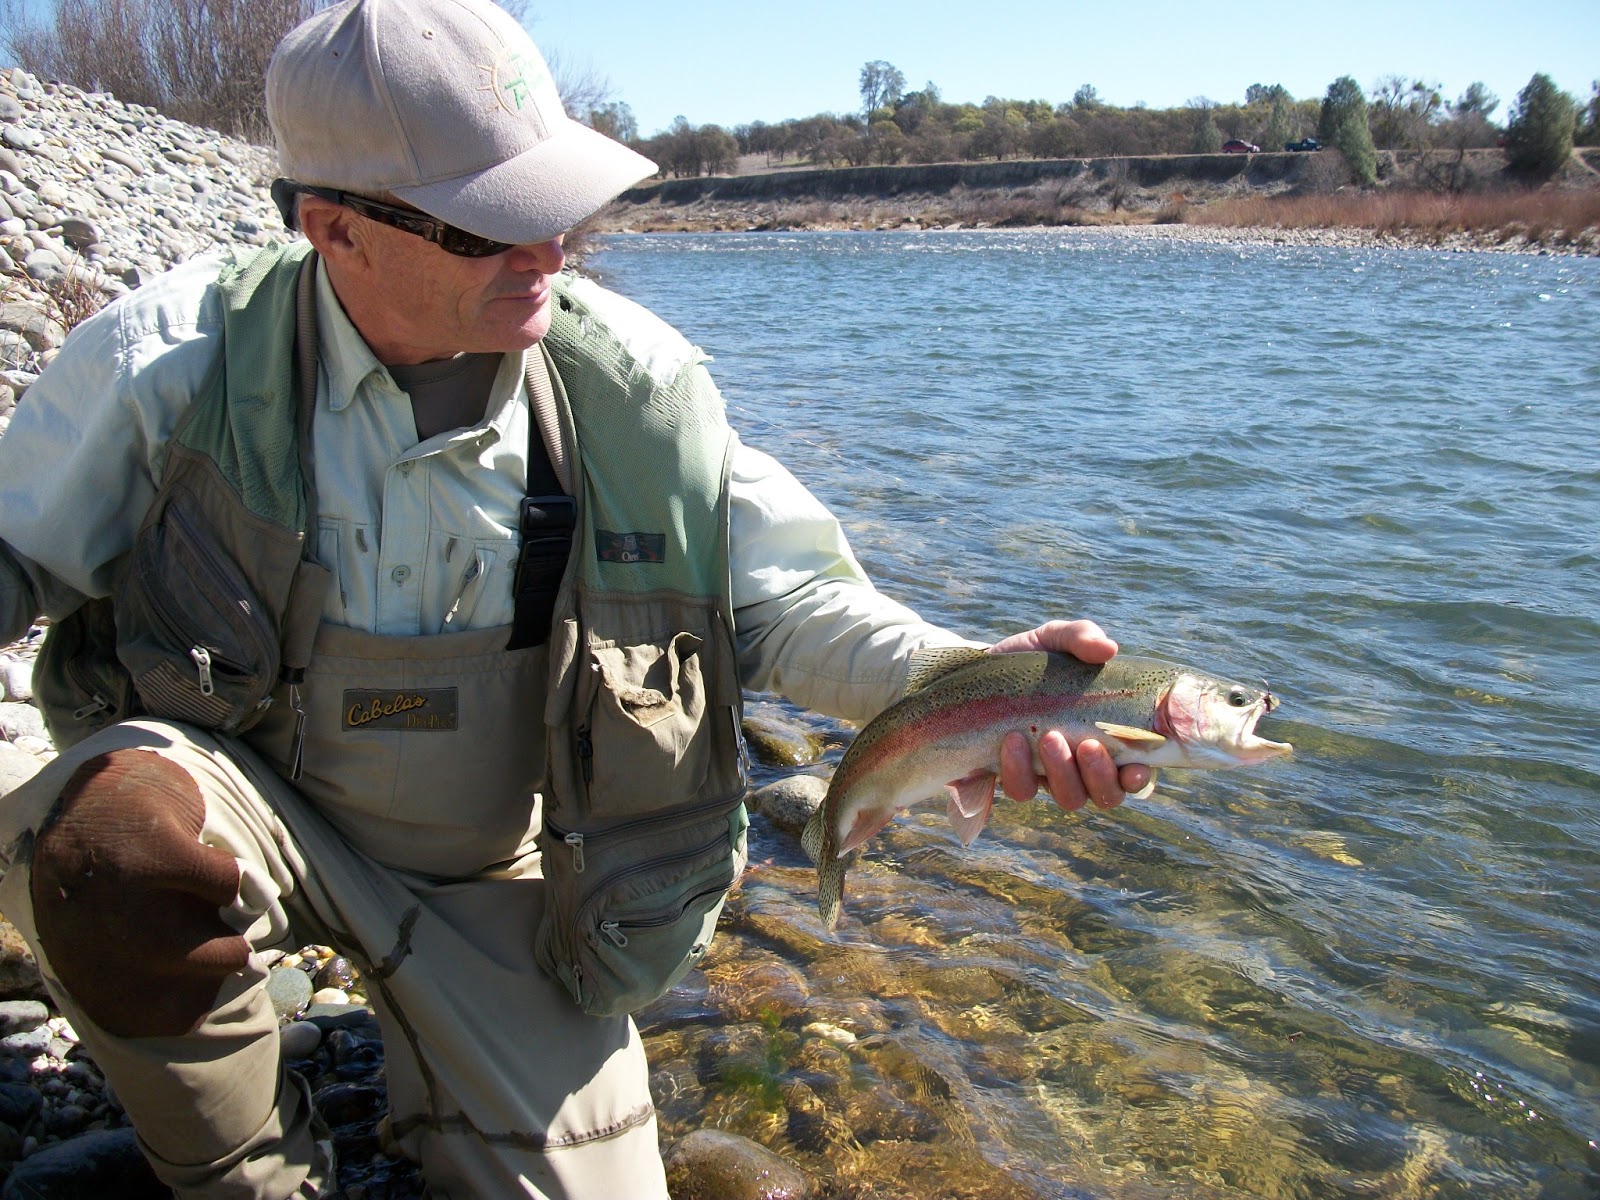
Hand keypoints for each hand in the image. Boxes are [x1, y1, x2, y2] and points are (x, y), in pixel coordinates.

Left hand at [988, 619, 1153, 810]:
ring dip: (1063, 773)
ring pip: (1069, 797)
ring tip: (1049, 738)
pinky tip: (1013, 742)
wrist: (977, 672)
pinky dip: (1019, 771)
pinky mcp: (1014, 778)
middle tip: (1086, 745)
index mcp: (1105, 736)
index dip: (1138, 777)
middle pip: (1106, 794)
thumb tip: (1108, 648)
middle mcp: (1082, 765)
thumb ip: (1081, 637)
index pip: (1133, 772)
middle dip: (1100, 775)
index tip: (1135, 767)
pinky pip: (1023, 790)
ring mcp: (1049, 776)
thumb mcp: (1054, 639)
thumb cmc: (1030, 660)